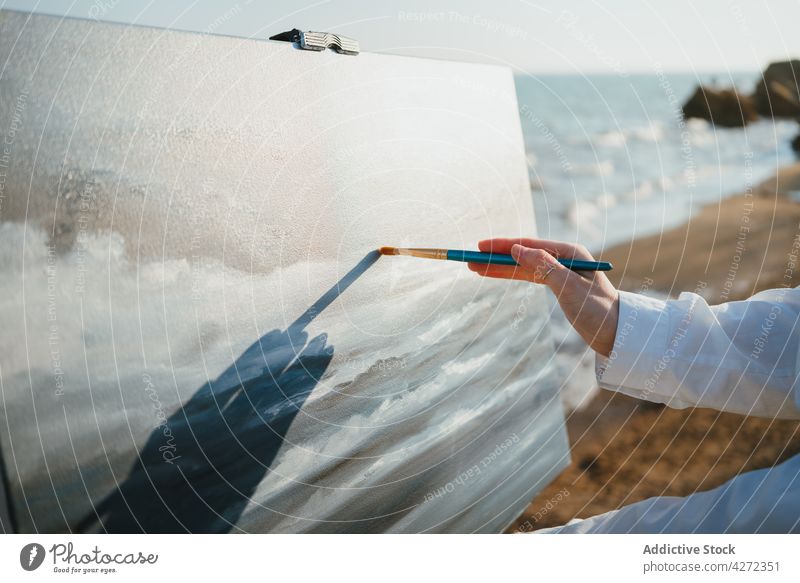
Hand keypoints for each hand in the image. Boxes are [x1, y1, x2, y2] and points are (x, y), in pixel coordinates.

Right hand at [468, 238, 618, 356]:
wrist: (616, 333)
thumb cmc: (597, 309)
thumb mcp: (568, 287)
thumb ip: (543, 265)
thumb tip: (516, 249)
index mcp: (569, 252)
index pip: (528, 245)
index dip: (502, 246)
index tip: (480, 246)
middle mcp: (563, 258)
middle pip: (522, 254)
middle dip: (495, 256)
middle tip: (470, 258)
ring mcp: (560, 271)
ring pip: (522, 266)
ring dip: (499, 267)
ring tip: (475, 267)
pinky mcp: (557, 285)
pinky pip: (528, 276)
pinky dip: (511, 275)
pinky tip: (495, 273)